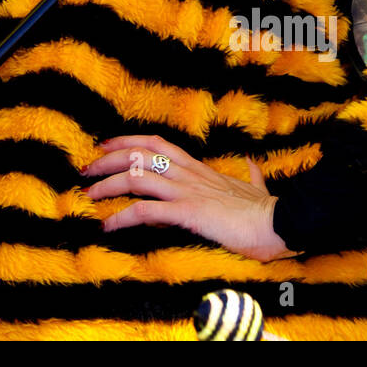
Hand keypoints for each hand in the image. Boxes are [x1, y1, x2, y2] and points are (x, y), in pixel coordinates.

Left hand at [83, 134, 294, 261]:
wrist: (280, 222)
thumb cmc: (267, 211)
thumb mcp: (255, 188)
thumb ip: (250, 176)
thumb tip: (253, 165)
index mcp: (199, 168)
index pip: (157, 143)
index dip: (129, 140)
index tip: (107, 144)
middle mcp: (188, 173)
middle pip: (138, 154)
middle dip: (108, 159)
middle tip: (86, 168)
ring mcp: (186, 190)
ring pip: (136, 177)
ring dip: (106, 184)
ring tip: (88, 194)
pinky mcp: (187, 212)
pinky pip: (144, 211)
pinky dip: (121, 217)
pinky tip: (107, 226)